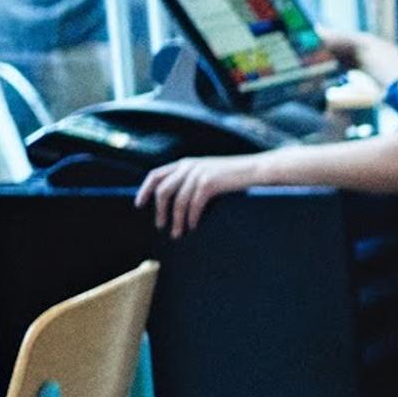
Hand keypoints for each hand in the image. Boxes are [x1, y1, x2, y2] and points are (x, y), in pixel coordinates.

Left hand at [136, 154, 266, 235]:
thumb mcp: (210, 173)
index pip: (156, 175)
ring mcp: (199, 173)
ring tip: (178, 233)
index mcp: (186, 163)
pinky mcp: (210, 183)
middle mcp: (189, 166)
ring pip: (178, 201)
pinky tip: (193, 227)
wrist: (258, 170)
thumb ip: (192, 181)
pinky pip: (193, 205)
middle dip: (159, 211)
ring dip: (176, 220)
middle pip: (163, 191)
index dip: (145, 190)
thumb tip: (176, 202)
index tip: (139, 205)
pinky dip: (191, 218)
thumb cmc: (236, 176)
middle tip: (161, 226)